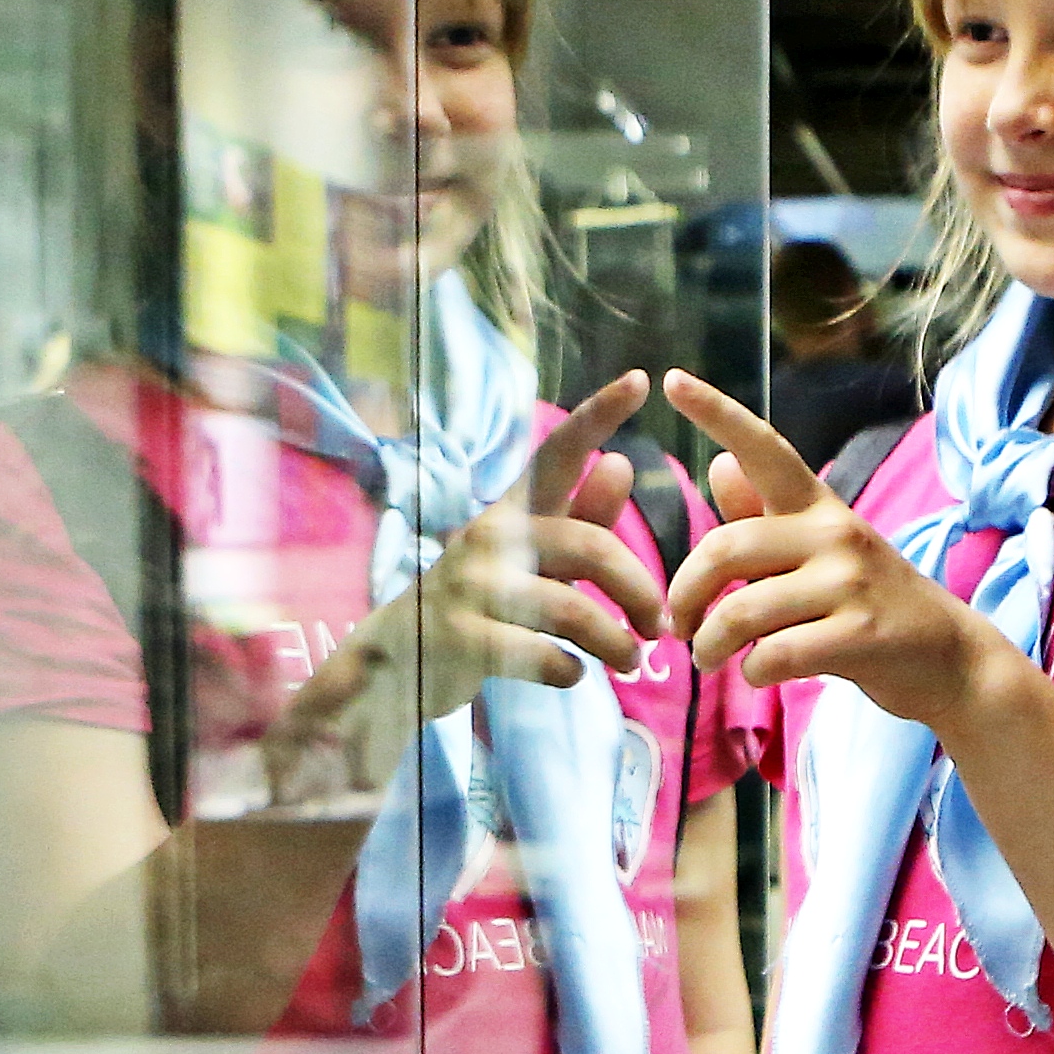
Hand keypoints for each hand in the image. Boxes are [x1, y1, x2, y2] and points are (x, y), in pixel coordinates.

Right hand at [271, 373, 673, 766]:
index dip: (597, 415)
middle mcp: (490, 536)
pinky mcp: (459, 638)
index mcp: (512, 511)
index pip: (557, 453)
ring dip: (615, 642)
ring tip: (630, 661)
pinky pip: (541, 655)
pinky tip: (573, 674)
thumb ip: (577, 518)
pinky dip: (569, 671)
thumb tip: (620, 464)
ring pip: (572, 610)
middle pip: (590, 547)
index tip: (640, 379)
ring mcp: (471, 586)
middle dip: (639, 590)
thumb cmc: (478, 606)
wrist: (393, 664)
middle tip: (660, 627)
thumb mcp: (529, 558)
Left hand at [657, 369, 1009, 731]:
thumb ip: (765, 516)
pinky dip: (750, 673)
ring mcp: (849, 583)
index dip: (717, 413)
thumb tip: (719, 465)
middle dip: (685, 594)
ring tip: (710, 658)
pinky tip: (756, 674)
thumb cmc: (870, 604)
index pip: (764, 448)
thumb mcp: (821, 551)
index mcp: (817, 507)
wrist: (950, 659)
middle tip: (678, 625)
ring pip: (742, 611)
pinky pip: (773, 655)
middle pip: (725, 548)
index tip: (672, 380)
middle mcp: (833, 532)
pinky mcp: (859, 635)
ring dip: (710, 645)